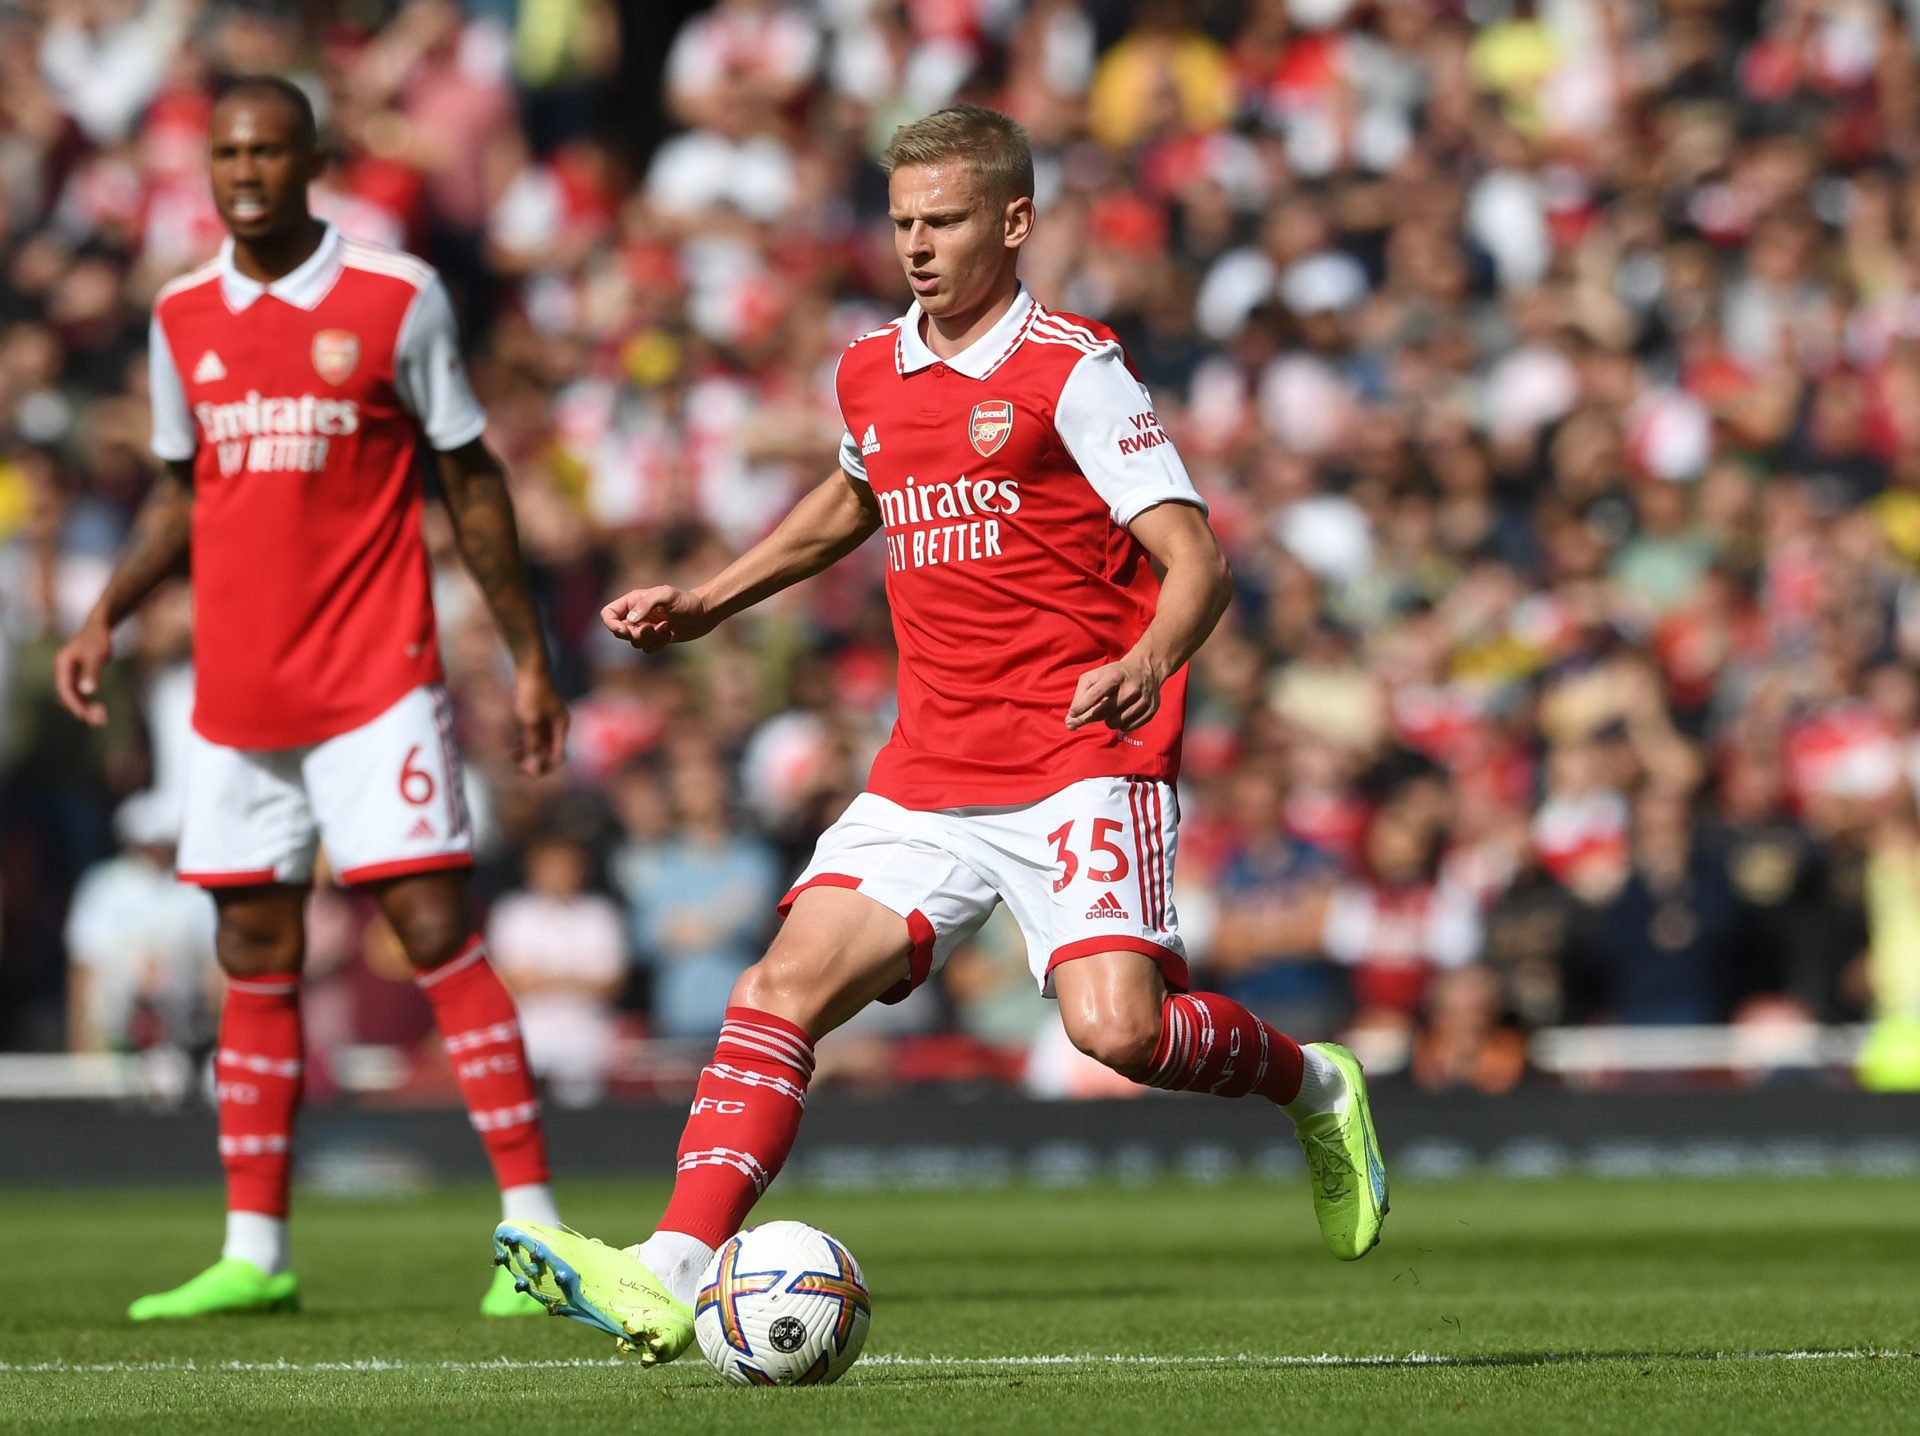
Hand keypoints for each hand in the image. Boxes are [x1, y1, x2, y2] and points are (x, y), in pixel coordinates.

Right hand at [54, 615, 112, 725]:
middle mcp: (62, 671)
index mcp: (62, 665)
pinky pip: (79, 693)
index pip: (64, 689)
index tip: (86, 716)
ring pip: (74, 697)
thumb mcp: (97, 655)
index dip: (74, 704)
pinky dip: (87, 702)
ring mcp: (69, 674)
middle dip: (82, 709)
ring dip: (85, 708)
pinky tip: (99, 710)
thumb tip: (87, 691)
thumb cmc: (98, 639)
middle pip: (67, 696)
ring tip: (102, 718)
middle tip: (100, 720)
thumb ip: (92, 672)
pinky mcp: (77, 676)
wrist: (99, 627)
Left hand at [512, 665, 568, 776]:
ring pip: (540, 743)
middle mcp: (559, 725)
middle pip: (549, 751)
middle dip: (534, 761)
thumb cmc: (532, 693)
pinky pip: (535, 734)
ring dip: (528, 753)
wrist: (530, 668)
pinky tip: (513, 747)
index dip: (545, 767)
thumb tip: (533, 764)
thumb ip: (533, 743)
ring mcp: (550, 720)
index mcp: (561, 727)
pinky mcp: (540, 714)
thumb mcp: (530, 721)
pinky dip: (525, 742)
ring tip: (511, 757)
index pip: (558, 755)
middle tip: (517, 767)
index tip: (529, 773)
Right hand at [601, 585, 718, 652]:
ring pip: (634, 643)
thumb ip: (646, 604)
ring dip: (651, 639)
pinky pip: (647, 649)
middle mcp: (637, 615)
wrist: (705, 612)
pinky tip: (671, 634)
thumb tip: (629, 621)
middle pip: (620, 632)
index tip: (626, 630)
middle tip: (652, 628)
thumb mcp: (666, 596)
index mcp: (633, 601)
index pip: (609, 614)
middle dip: (636, 634)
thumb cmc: (686, 601)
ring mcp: (646, 627)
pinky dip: (658, 644)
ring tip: (667, 627)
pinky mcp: (657, 638)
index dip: (612, 624)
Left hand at [1065, 654, 1162, 732]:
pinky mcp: (1150, 710)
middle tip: (1089, 713)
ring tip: (1111, 709)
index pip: (1094, 695)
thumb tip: (1070, 722)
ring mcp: (1142, 700)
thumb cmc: (1114, 674)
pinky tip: (1122, 713)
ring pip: (1114, 723)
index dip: (1081, 708)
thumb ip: (1080, 697)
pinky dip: (1121, 724)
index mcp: (1115, 676)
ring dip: (1108, 720)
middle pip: (1102, 713)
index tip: (1072, 714)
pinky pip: (1128, 727)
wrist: (1146, 668)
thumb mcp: (1095, 676)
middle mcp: (1130, 688)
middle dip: (1090, 716)